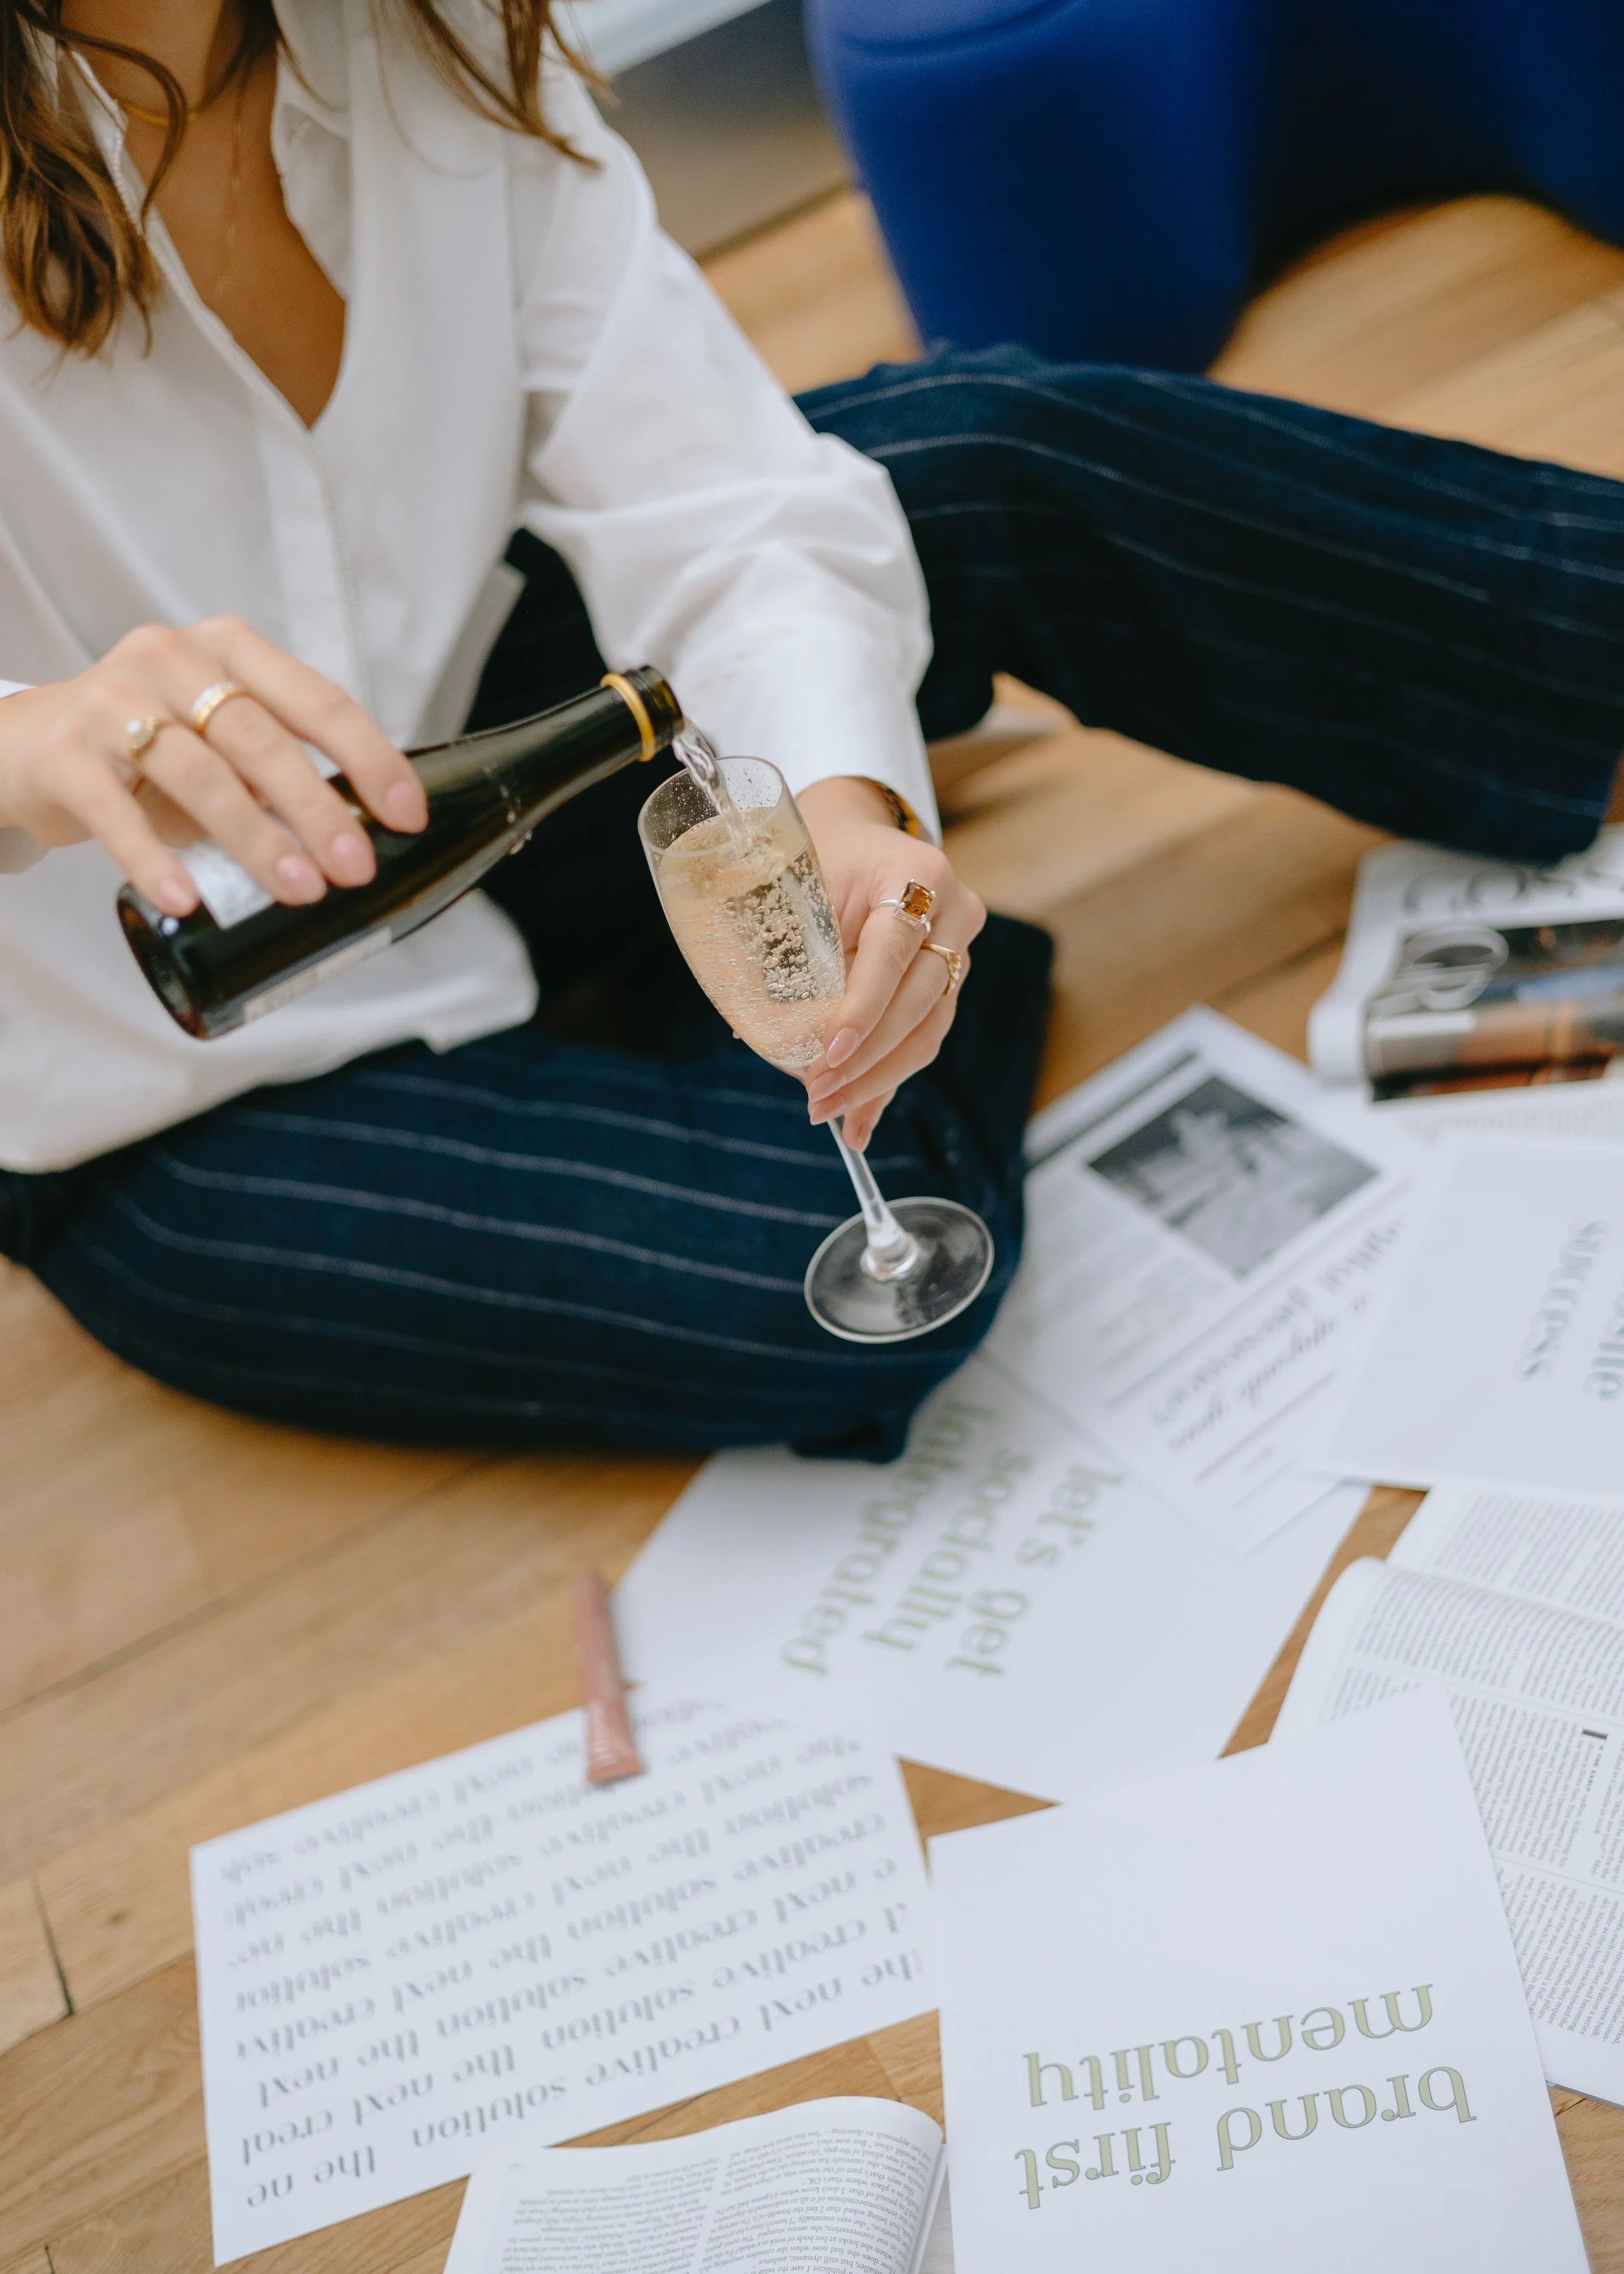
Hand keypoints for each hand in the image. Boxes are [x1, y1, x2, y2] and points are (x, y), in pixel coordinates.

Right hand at [0, 616, 425, 914]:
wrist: (30, 746)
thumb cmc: (148, 750)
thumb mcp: (221, 747)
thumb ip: (281, 775)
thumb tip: (356, 839)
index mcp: (229, 650)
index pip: (316, 699)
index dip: (368, 758)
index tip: (406, 815)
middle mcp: (172, 659)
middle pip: (259, 736)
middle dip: (316, 807)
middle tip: (354, 867)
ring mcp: (112, 701)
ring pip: (198, 772)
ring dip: (253, 836)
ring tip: (296, 889)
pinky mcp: (65, 754)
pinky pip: (117, 811)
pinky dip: (155, 859)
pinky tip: (189, 898)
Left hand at [799, 777, 984, 1150]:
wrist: (858, 837)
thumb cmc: (822, 858)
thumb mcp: (805, 888)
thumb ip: (794, 952)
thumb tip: (754, 1037)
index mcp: (918, 873)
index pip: (895, 950)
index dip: (865, 1007)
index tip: (831, 1051)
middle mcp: (953, 912)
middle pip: (919, 1000)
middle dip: (867, 1057)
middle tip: (818, 1093)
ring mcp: (960, 949)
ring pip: (927, 1029)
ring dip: (875, 1079)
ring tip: (826, 1111)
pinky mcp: (950, 983)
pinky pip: (922, 1039)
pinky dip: (885, 1083)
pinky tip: (858, 1125)